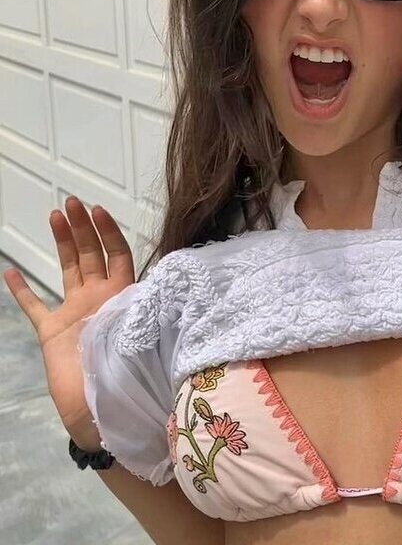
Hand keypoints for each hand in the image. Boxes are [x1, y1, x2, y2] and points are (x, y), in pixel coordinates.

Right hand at [2, 196, 134, 449]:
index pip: (118, 253)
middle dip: (83, 226)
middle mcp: (99, 298)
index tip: (97, 210)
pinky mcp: (52, 332)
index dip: (109, 231)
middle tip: (72, 202)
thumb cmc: (129, 374)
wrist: (102, 412)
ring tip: (55, 214)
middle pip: (92, 253)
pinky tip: (10, 271)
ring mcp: (74, 312)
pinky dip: (22, 290)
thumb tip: (171, 289)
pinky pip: (35, 307)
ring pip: (68, 269)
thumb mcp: (143, 335)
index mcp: (122, 295)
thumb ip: (147, 310)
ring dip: (62, 242)